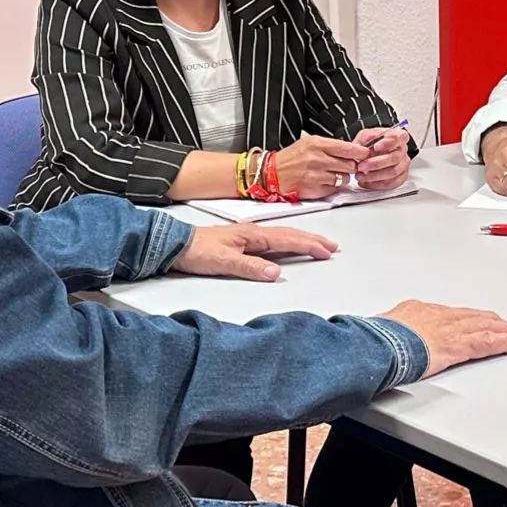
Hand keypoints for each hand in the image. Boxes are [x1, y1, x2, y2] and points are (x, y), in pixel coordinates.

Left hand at [170, 223, 338, 281]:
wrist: (173, 244)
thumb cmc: (196, 250)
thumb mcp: (224, 262)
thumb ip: (251, 268)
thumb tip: (276, 273)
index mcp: (252, 235)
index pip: (288, 239)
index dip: (309, 245)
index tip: (327, 251)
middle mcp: (253, 233)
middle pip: (290, 235)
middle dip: (312, 240)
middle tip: (332, 246)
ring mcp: (248, 236)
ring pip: (283, 236)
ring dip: (302, 240)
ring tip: (317, 244)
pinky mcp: (241, 242)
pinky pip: (273, 241)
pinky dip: (287, 242)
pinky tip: (287, 246)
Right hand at [271, 134, 365, 198]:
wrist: (271, 174)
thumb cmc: (290, 159)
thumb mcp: (308, 143)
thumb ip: (330, 146)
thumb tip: (352, 149)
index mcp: (317, 144)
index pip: (348, 148)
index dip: (360, 152)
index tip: (366, 153)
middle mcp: (317, 159)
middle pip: (350, 164)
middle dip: (351, 166)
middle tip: (345, 165)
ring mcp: (317, 175)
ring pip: (345, 178)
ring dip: (343, 177)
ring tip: (332, 174)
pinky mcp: (315, 189)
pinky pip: (335, 189)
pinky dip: (333, 186)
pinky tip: (324, 181)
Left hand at [353, 127, 411, 189]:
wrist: (369, 155)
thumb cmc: (369, 144)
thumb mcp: (364, 136)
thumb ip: (365, 140)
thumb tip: (363, 149)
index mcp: (397, 136)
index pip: (399, 137)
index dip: (389, 143)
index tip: (376, 147)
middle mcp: (402, 150)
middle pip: (394, 158)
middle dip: (376, 164)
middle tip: (362, 166)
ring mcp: (403, 164)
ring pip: (393, 172)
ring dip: (374, 176)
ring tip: (361, 175)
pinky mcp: (400, 177)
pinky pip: (391, 184)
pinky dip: (376, 184)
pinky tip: (366, 182)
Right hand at [380, 299, 506, 378]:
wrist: (378, 344)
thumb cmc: (375, 339)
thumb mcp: (381, 330)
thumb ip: (389, 334)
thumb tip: (381, 339)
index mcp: (420, 311)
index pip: (450, 314)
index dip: (465, 318)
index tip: (472, 321)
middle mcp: (439, 316)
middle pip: (472, 317)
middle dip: (489, 320)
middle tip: (502, 324)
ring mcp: (450, 330)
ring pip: (484, 327)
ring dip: (502, 330)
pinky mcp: (458, 346)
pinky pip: (487, 343)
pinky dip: (503, 343)